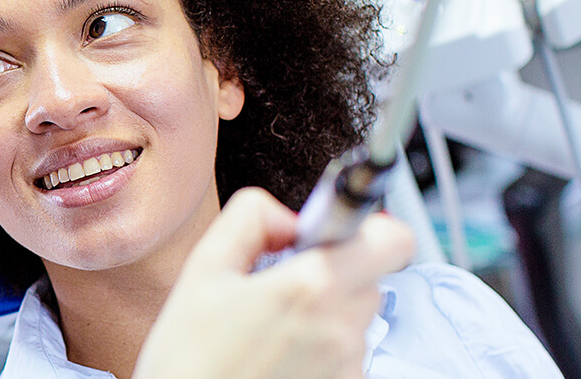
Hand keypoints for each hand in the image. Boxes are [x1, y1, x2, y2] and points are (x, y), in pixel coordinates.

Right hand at [133, 187, 413, 378]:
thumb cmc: (189, 359)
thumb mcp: (203, 268)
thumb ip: (251, 218)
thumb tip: (288, 216)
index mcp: (309, 287)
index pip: (392, 240)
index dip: (369, 229)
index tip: (335, 236)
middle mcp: (339, 329)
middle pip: (370, 278)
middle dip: (333, 274)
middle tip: (283, 287)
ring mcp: (346, 366)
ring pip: (356, 319)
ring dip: (325, 316)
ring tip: (270, 330)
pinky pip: (346, 356)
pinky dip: (320, 351)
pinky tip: (278, 357)